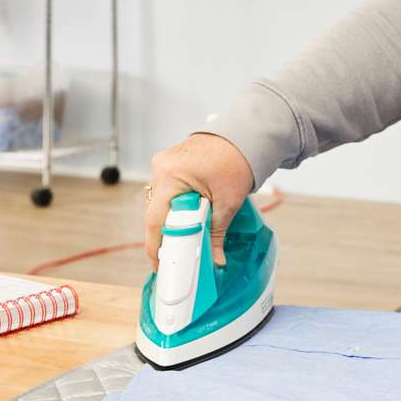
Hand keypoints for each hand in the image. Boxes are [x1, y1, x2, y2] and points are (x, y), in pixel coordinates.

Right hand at [145, 132, 255, 268]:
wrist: (245, 136)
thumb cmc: (237, 162)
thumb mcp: (228, 202)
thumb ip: (218, 232)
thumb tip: (215, 259)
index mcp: (171, 175)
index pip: (155, 218)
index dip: (155, 245)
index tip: (159, 263)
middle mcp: (161, 167)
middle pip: (155, 210)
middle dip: (165, 233)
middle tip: (175, 253)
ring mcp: (163, 162)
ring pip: (160, 200)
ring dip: (171, 217)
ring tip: (184, 235)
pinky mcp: (170, 162)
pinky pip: (166, 189)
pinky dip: (175, 203)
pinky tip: (187, 214)